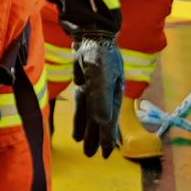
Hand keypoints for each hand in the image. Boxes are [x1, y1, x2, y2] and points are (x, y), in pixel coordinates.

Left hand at [70, 39, 123, 158]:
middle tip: (92, 156)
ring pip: (91, 115)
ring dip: (88, 131)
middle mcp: (106, 94)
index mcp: (114, 94)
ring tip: (85, 149)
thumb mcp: (100, 75)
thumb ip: (101, 97)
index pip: (110, 120)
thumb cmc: (99, 54)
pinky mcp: (85, 84)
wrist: (90, 34)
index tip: (106, 154)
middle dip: (97, 139)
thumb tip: (103, 120)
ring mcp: (95, 90)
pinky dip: (81, 119)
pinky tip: (77, 132)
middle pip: (101, 121)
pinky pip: (83, 106)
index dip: (107, 138)